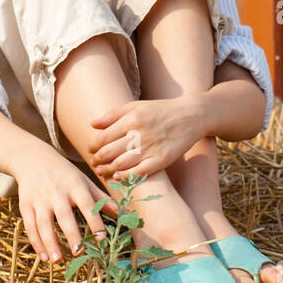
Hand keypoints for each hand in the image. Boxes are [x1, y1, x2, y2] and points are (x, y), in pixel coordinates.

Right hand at [15, 150, 117, 263]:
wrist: (33, 158)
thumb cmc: (64, 174)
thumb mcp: (83, 181)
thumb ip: (101, 198)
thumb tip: (122, 214)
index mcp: (75, 185)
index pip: (87, 205)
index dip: (95, 221)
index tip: (101, 239)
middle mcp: (57, 192)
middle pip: (64, 216)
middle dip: (72, 234)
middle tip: (79, 253)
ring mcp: (40, 199)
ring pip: (44, 223)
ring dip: (50, 243)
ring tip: (58, 261)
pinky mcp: (26, 205)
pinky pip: (30, 226)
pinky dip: (36, 242)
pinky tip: (44, 256)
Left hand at [87, 96, 207, 179]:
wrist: (192, 115)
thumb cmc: (160, 110)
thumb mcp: (136, 106)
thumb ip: (113, 114)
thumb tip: (92, 124)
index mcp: (131, 119)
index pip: (104, 137)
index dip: (93, 146)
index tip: (90, 149)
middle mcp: (139, 134)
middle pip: (109, 152)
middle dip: (97, 160)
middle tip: (94, 163)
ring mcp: (151, 148)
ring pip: (121, 165)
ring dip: (107, 170)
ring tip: (102, 171)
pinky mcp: (162, 160)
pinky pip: (139, 173)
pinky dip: (126, 176)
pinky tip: (118, 176)